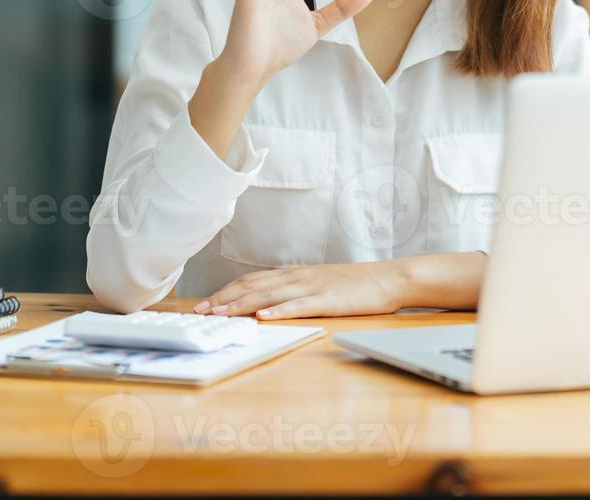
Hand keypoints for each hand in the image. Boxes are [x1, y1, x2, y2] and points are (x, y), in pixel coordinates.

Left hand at [193, 262, 409, 319]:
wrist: (388, 278)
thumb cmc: (354, 284)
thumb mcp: (318, 282)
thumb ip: (294, 290)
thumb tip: (267, 303)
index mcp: (294, 274)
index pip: (251, 280)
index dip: (226, 292)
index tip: (205, 303)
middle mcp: (298, 277)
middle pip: (253, 286)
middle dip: (224, 299)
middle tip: (201, 311)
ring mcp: (312, 287)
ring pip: (270, 294)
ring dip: (242, 304)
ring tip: (221, 314)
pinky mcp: (328, 299)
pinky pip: (300, 305)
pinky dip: (280, 310)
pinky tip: (264, 316)